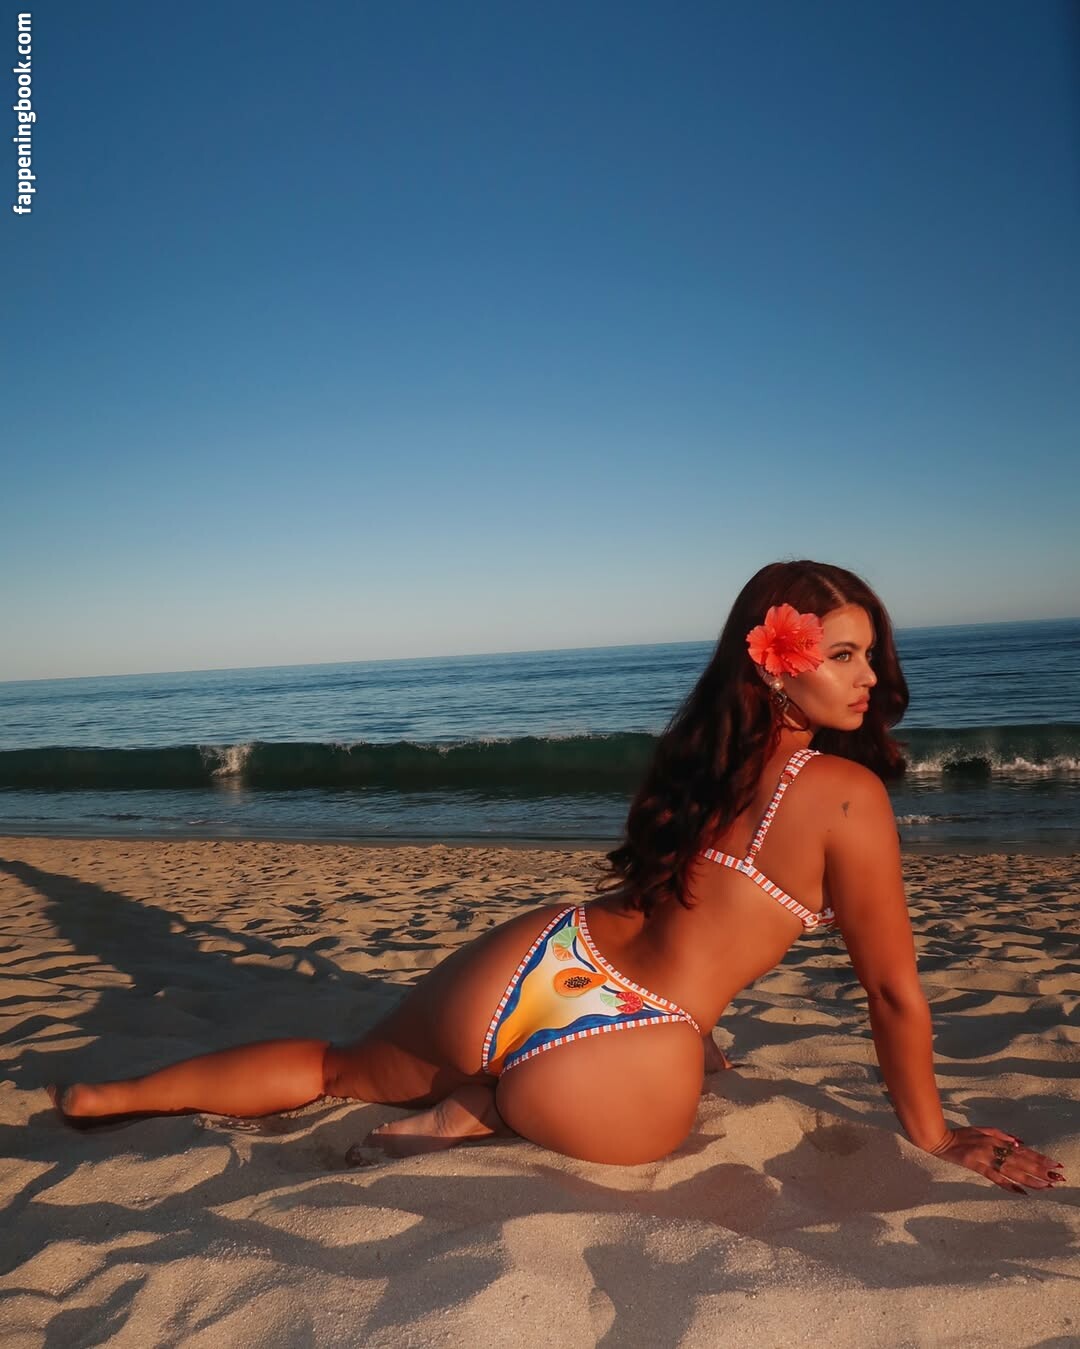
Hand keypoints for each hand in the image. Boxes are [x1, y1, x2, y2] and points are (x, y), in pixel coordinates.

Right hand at [927, 1127, 1065, 1194]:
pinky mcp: (977, 1167)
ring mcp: (986, 1159)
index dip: (1039, 1158)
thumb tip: (1020, 1142)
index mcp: (997, 1140)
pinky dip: (1009, 1185)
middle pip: (1022, 1161)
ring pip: (1013, 1171)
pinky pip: (996, 1178)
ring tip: (1047, 1186)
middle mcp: (995, 1149)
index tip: (1055, 1164)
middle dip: (1041, 1170)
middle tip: (1058, 1178)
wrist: (940, 1139)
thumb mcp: (983, 1129)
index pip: (1023, 1151)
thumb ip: (1001, 1135)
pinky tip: (1021, 1192)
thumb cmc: (962, 1134)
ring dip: (1031, 1179)